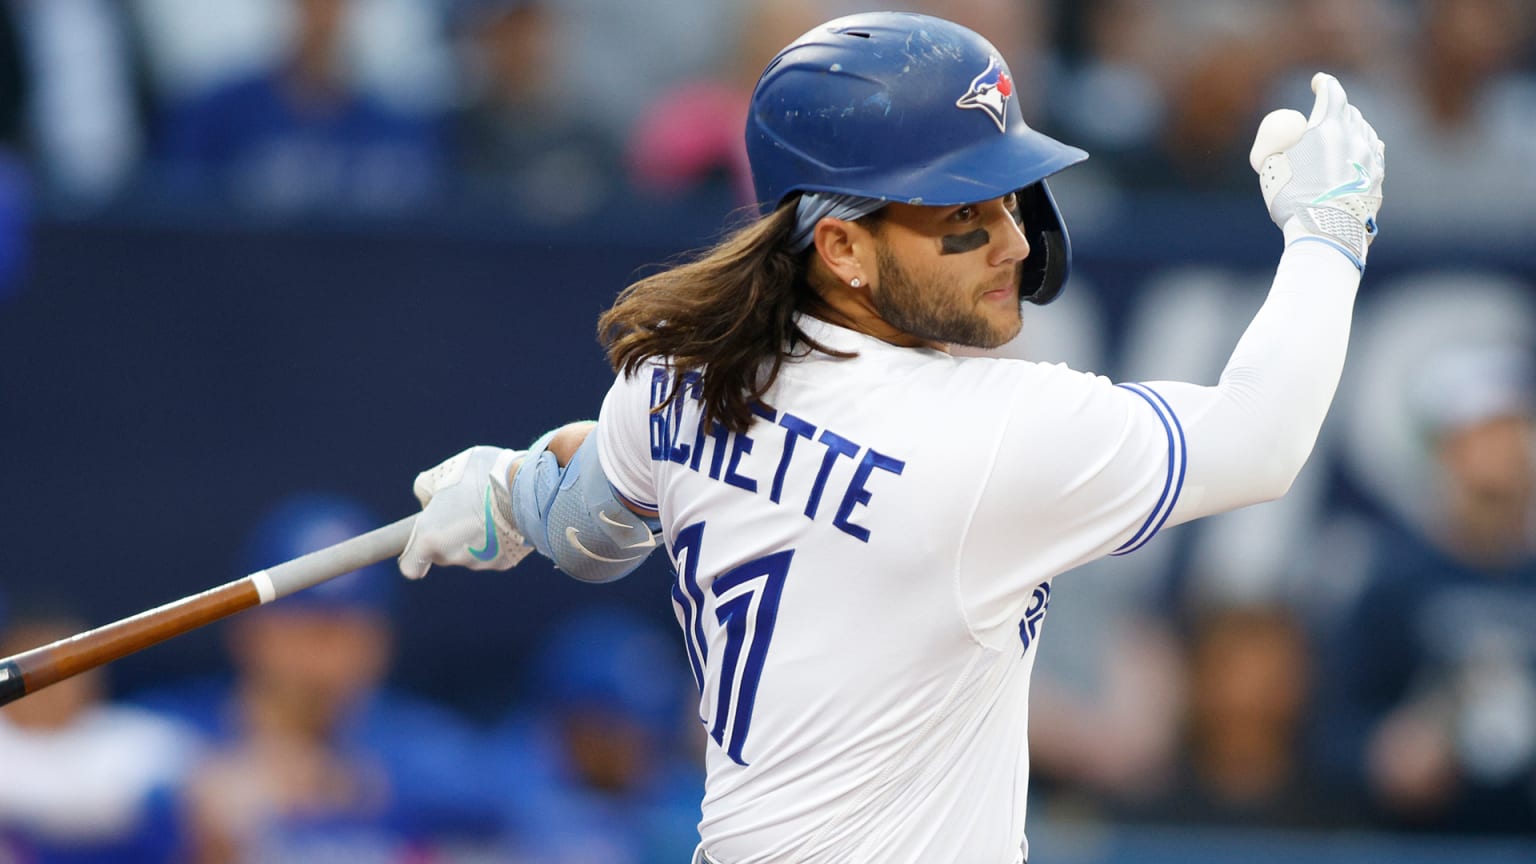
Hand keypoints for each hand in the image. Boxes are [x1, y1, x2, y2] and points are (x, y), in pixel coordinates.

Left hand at [398, 446, 533, 579]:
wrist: (530, 488)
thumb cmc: (484, 475)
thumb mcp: (448, 470)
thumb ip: (428, 487)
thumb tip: (427, 498)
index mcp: (430, 536)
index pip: (410, 566)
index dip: (414, 557)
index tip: (423, 543)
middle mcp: (452, 555)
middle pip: (442, 555)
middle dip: (448, 538)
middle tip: (463, 511)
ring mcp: (479, 562)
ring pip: (469, 554)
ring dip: (474, 538)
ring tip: (490, 510)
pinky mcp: (505, 562)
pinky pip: (495, 554)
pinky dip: (497, 541)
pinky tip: (507, 519)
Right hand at [1249, 72, 1384, 267]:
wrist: (1326, 232)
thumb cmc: (1292, 200)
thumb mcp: (1269, 168)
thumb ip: (1276, 146)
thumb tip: (1281, 140)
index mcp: (1327, 127)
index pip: (1331, 92)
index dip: (1324, 84)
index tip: (1318, 82)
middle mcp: (1353, 136)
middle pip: (1348, 111)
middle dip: (1336, 108)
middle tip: (1325, 112)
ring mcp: (1369, 157)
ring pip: (1363, 130)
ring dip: (1351, 127)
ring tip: (1341, 132)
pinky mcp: (1377, 176)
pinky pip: (1373, 151)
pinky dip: (1364, 145)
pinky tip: (1359, 149)